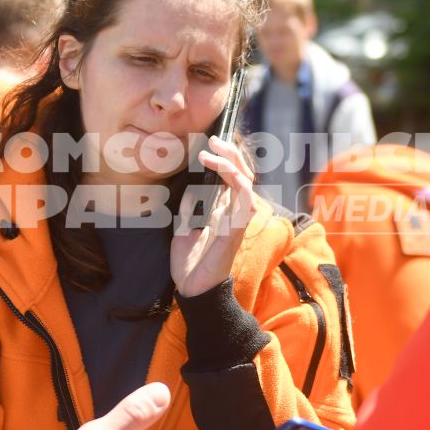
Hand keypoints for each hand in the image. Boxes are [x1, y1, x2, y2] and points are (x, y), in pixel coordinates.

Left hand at [171, 138, 255, 298]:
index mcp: (222, 211)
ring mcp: (236, 221)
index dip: (225, 158)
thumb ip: (188, 209)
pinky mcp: (235, 231)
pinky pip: (245, 203)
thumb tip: (189, 189)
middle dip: (231, 153)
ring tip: (215, 151)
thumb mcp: (182, 229)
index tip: (209, 144)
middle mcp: (233, 213)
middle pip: (243, 174)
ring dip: (233, 164)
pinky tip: (226, 174)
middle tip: (214, 139)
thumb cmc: (191, 264)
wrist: (192, 291)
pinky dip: (238, 184)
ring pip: (247, 183)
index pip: (232, 177)